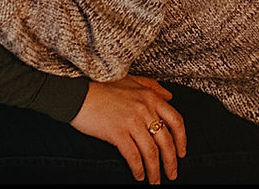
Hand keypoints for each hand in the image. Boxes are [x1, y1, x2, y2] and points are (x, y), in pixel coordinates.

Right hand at [71, 76, 185, 183]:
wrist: (76, 94)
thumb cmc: (102, 88)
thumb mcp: (131, 80)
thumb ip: (152, 86)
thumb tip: (170, 95)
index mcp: (150, 96)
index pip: (176, 120)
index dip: (182, 140)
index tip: (182, 153)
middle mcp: (145, 108)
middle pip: (166, 140)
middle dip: (171, 161)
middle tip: (172, 174)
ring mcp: (132, 121)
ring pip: (151, 151)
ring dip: (155, 170)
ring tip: (155, 181)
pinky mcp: (117, 132)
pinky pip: (133, 156)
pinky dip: (138, 168)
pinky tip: (139, 175)